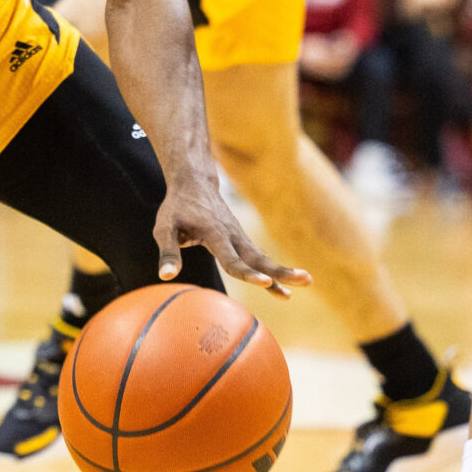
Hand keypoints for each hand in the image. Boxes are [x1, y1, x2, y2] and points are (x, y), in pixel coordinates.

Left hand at [153, 177, 307, 296]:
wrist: (194, 182)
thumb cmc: (177, 207)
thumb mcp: (164, 227)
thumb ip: (168, 252)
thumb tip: (167, 277)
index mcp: (214, 234)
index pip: (233, 258)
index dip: (247, 273)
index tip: (264, 283)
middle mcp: (232, 235)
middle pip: (259, 258)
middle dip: (281, 271)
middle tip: (304, 281)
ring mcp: (240, 236)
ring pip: (263, 257)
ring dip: (283, 272)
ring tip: (307, 282)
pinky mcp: (241, 239)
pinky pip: (258, 257)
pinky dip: (272, 272)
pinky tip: (283, 288)